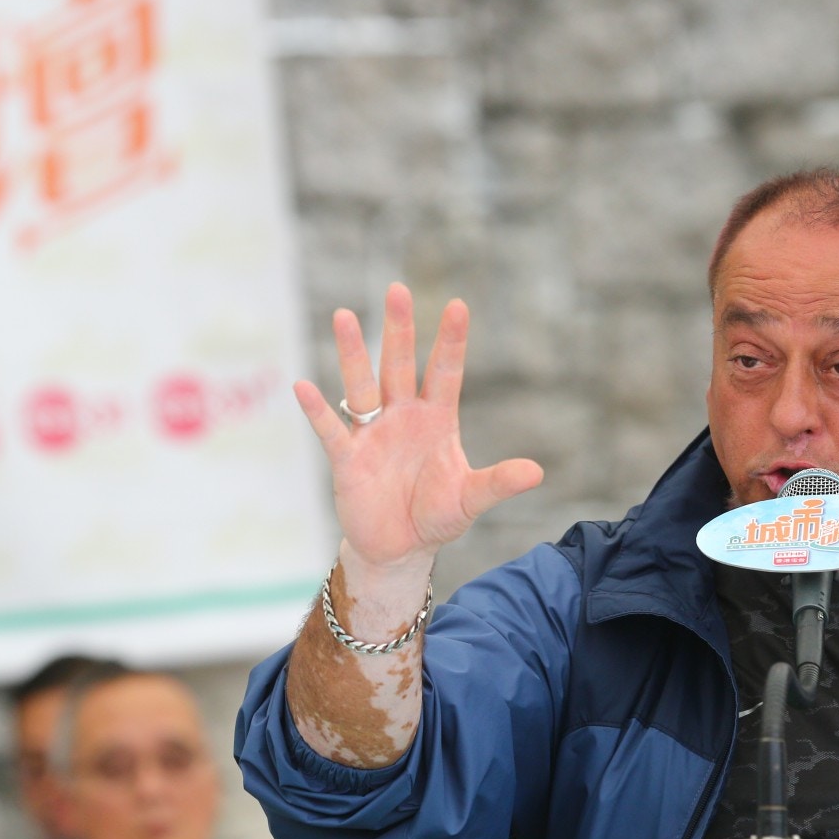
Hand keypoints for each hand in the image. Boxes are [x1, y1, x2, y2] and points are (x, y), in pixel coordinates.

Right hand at [293, 283, 541, 573]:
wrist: (400, 549)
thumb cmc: (436, 516)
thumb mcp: (469, 500)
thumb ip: (497, 483)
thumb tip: (535, 472)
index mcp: (437, 420)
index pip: (445, 372)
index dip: (451, 341)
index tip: (458, 305)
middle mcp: (403, 417)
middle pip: (400, 365)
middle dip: (399, 329)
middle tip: (397, 289)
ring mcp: (373, 434)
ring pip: (362, 386)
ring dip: (352, 353)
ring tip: (343, 315)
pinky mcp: (347, 459)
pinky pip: (331, 430)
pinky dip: (318, 411)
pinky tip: (303, 386)